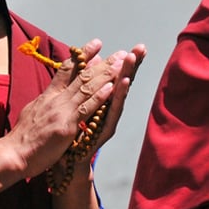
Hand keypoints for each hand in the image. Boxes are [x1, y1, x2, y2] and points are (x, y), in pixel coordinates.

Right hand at [7, 40, 143, 176]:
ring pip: (87, 88)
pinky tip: (111, 87)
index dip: (83, 55)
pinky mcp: (67, 126)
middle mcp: (56, 99)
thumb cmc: (22, 138)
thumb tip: (51, 92)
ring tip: (121, 64)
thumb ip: (45, 100)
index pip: (67, 69)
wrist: (12, 154)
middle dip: (103, 63)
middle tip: (120, 52)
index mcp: (48, 95)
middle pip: (82, 75)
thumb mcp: (32, 111)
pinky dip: (99, 97)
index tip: (96, 44)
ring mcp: (62, 111)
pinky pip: (86, 109)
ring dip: (106, 75)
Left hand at [79, 41, 146, 156]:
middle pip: (122, 82)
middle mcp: (108, 108)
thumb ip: (88, 82)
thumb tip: (94, 58)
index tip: (139, 47)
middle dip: (132, 65)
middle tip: (141, 48)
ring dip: (126, 75)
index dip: (127, 62)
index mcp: (102, 99)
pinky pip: (111, 110)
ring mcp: (108, 119)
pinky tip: (122, 83)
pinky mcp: (104, 130)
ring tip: (132, 59)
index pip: (117, 77)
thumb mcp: (78, 101)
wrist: (67, 162)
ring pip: (118, 94)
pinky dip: (117, 96)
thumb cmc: (73, 132)